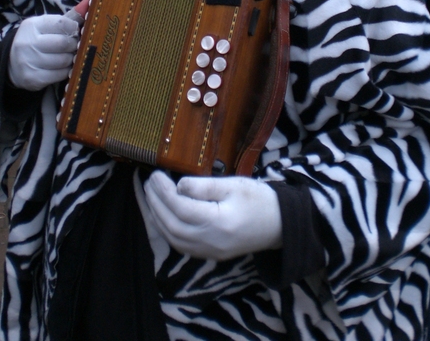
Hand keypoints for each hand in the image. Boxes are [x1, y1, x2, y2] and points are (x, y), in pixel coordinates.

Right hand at [8, 0, 89, 90]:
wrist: (12, 63)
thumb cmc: (37, 40)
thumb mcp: (48, 26)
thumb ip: (69, 16)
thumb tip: (89, 3)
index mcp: (32, 25)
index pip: (62, 23)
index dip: (74, 28)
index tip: (75, 31)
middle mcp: (27, 43)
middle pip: (64, 43)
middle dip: (74, 45)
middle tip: (74, 46)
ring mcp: (28, 62)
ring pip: (64, 60)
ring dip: (71, 59)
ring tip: (68, 56)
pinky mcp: (32, 78)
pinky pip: (59, 75)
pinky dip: (65, 71)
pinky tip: (61, 68)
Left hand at [144, 170, 281, 260]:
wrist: (280, 224)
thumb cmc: (259, 199)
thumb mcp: (234, 185)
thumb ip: (204, 186)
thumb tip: (178, 186)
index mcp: (218, 222)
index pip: (181, 208)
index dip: (164, 191)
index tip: (155, 174)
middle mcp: (210, 241)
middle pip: (172, 225)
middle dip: (156, 204)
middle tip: (148, 183)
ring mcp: (209, 251)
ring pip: (174, 238)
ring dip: (157, 217)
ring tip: (150, 197)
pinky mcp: (211, 254)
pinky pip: (181, 245)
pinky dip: (168, 230)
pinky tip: (163, 216)